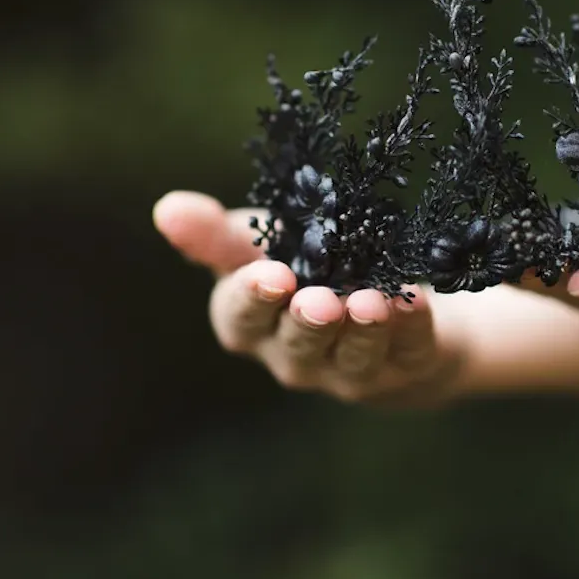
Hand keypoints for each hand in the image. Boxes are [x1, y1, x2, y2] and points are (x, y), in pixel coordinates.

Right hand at [153, 190, 464, 405]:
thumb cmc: (309, 273)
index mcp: (253, 326)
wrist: (384, 307)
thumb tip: (166, 208)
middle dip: (306, 323)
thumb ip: (216, 235)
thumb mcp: (259, 249)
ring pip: (353, 357)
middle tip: (316, 299)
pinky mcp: (407, 365)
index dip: (252, 299)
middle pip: (296, 345)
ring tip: (368, 301)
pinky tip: (412, 299)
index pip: (241, 320)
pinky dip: (411, 325)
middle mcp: (296, 357)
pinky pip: (409, 349)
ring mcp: (352, 370)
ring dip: (361, 329)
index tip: (268, 274)